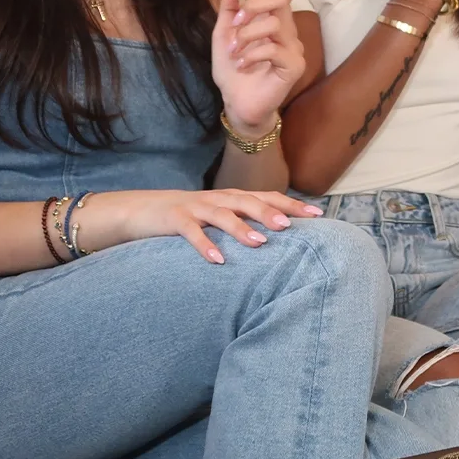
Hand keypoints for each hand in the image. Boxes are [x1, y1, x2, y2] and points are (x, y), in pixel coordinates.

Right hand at [79, 188, 325, 264]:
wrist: (139, 210)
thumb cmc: (188, 217)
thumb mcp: (219, 218)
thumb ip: (246, 224)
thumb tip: (282, 240)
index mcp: (232, 198)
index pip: (267, 197)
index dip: (292, 204)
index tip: (319, 214)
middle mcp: (217, 199)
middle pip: (248, 201)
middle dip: (270, 212)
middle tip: (291, 225)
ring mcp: (195, 207)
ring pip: (222, 214)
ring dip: (241, 228)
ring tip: (260, 242)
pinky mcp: (173, 219)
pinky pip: (190, 232)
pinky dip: (204, 244)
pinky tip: (217, 260)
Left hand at [212, 0, 304, 133]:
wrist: (237, 103)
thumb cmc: (232, 70)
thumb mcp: (223, 34)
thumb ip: (229, 7)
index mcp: (272, 19)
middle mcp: (287, 31)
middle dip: (254, 4)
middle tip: (237, 22)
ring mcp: (293, 48)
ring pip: (275, 24)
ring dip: (246, 35)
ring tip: (233, 51)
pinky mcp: (294, 66)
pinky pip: (274, 49)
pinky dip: (252, 54)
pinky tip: (242, 65)